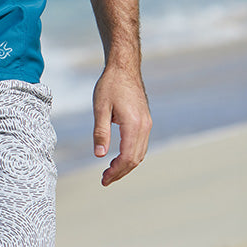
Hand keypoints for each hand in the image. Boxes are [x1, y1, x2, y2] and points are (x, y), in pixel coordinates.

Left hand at [93, 62, 150, 186]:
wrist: (124, 67)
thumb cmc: (110, 85)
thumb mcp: (100, 108)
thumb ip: (100, 132)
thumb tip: (100, 155)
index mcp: (134, 125)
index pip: (127, 157)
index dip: (116, 172)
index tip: (104, 179)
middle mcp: (144, 127)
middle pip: (135, 159)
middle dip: (121, 172)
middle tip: (105, 179)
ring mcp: (147, 124)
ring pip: (140, 153)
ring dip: (127, 165)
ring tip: (110, 171)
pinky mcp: (145, 121)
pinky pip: (141, 144)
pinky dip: (131, 155)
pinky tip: (119, 157)